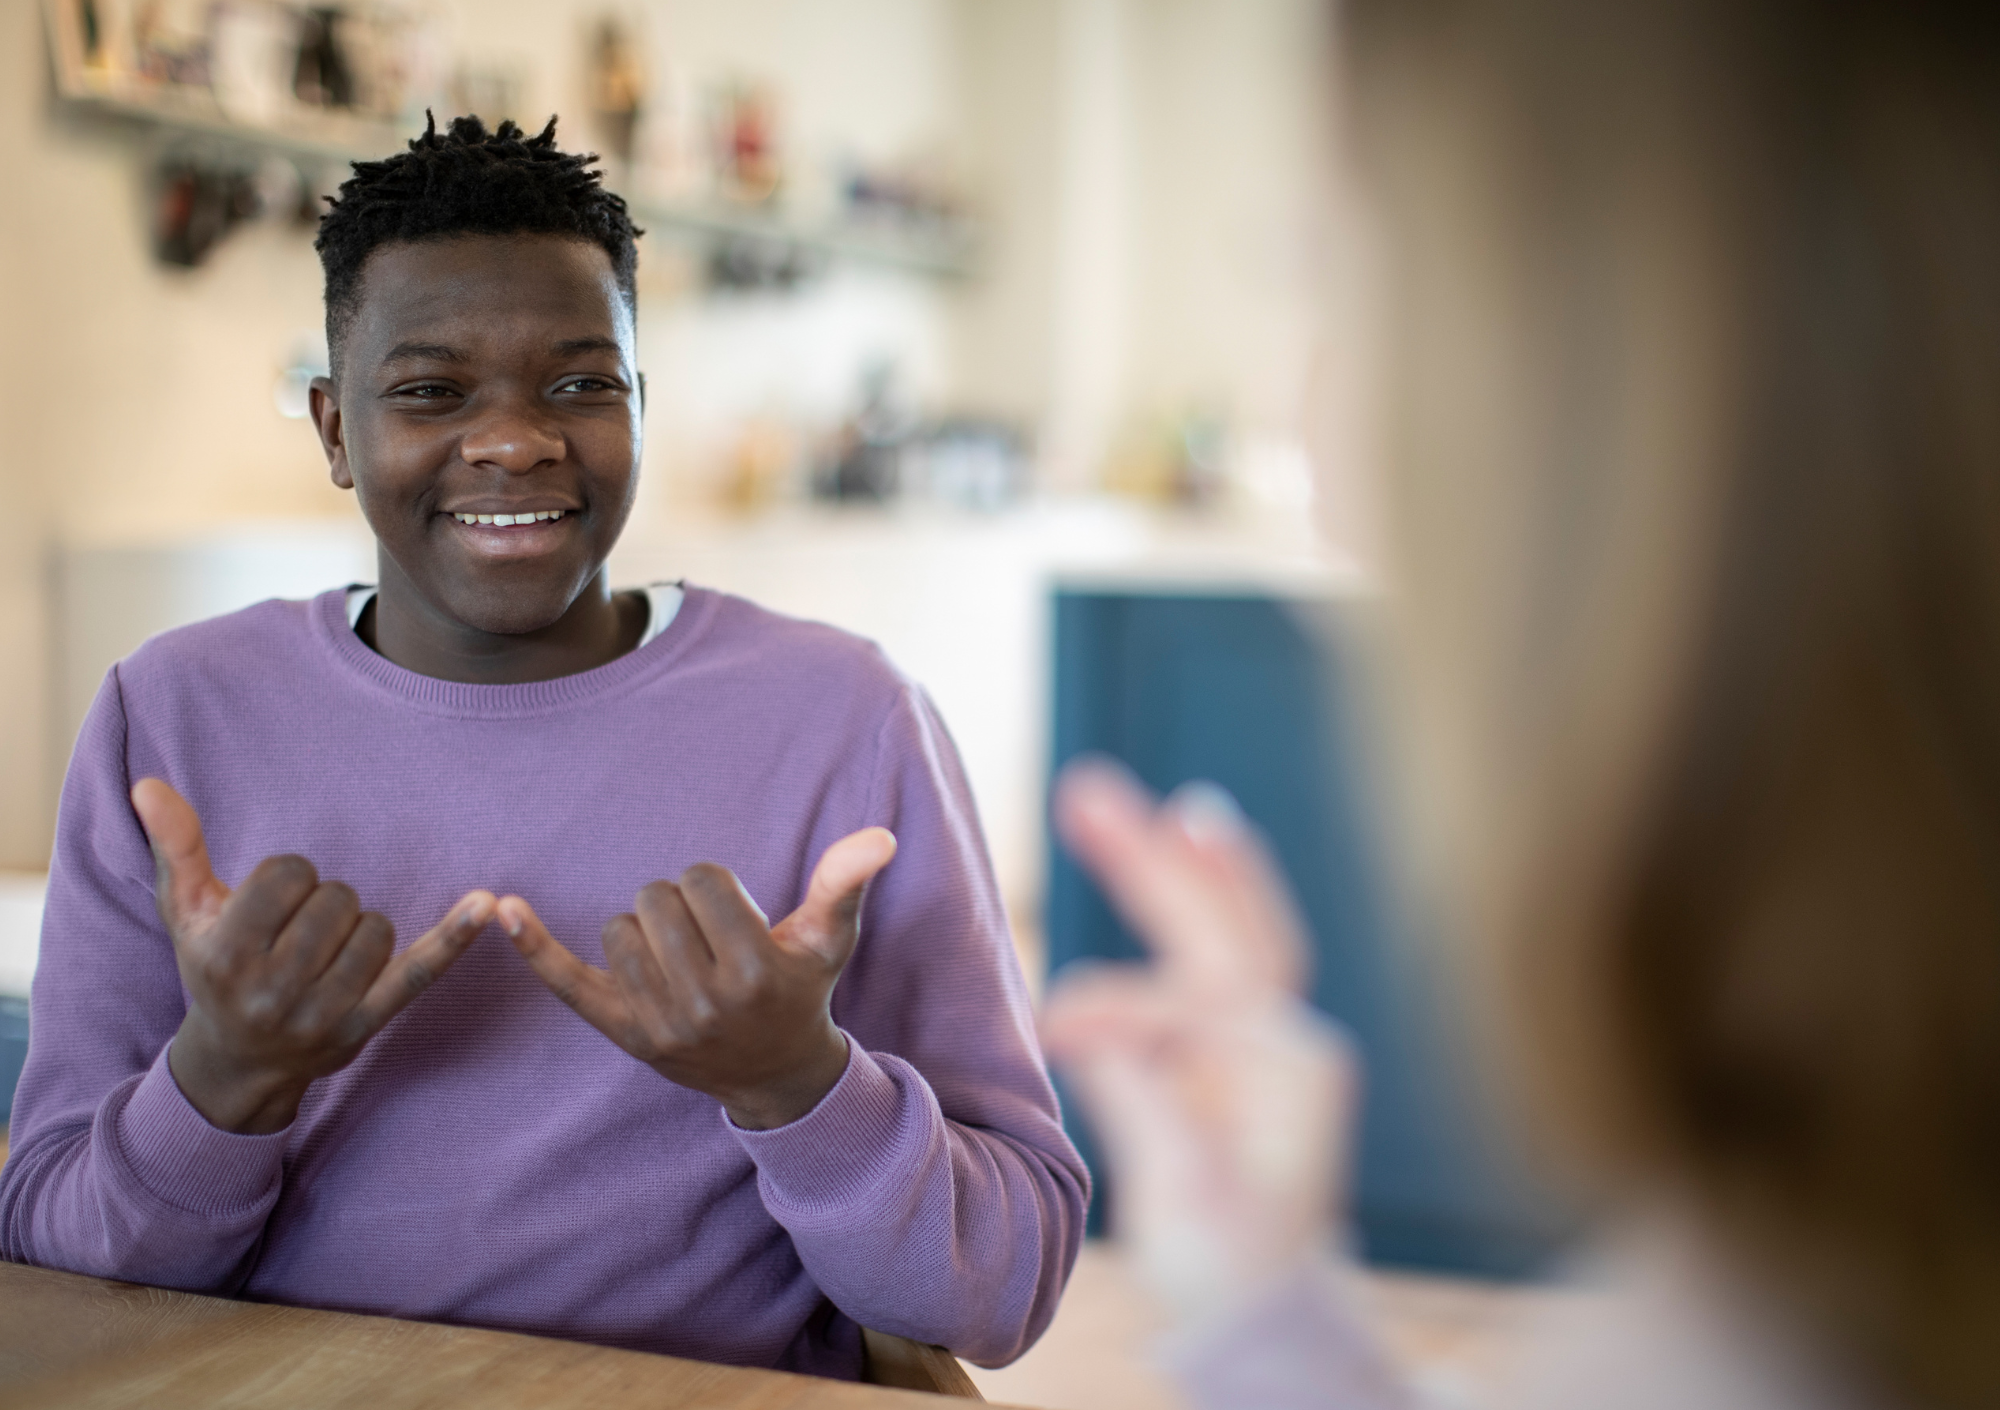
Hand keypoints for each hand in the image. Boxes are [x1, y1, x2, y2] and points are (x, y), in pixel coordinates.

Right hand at [132, 778, 496, 1134]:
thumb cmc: (212, 970)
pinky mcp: (367, 1025)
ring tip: (324, 953)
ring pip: (375, 927)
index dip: (289, 878)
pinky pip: (420, 971)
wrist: (236, 1063)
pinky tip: (487, 904)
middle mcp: (272, 990)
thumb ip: (175, 846)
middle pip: (337, 898)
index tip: (273, 905)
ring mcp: (323, 1013)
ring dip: (358, 928)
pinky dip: (455, 936)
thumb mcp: (185, 913)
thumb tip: (148, 784)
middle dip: (323, 904)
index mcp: (226, 954)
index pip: (290, 874)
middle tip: (298, 935)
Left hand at [500, 828, 897, 1129]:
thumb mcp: (829, 939)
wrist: (774, 1074)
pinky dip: (534, 946)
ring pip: (620, 927)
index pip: (703, 879)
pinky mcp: (622, 1034)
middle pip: (657, 897)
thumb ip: (844, 883)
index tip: (733, 918)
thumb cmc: (800, 989)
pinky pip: (568, 981)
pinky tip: (501, 909)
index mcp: (755, 970)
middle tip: (707, 942)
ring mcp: (659, 1023)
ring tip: (679, 960)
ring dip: (645, 930)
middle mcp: (705, 1002)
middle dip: (680, 905)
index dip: (715, 887)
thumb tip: (880, 835)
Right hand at [1040, 758, 1354, 1322]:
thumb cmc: (1228, 1265)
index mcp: (1285, 1068)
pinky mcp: (1244, 1044)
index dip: (1120, 1006)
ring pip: (1226, 925)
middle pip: (1221, 923)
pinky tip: (1185, 842)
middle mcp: (1287, 1036)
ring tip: (1142, 800)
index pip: (1192, 997)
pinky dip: (1201, 891)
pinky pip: (1222, 949)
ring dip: (1179, 859)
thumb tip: (1083, 1022)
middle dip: (1154, 857)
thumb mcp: (1183, 1194)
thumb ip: (1142, 1100)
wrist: (1269, 1306)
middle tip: (1086, 789)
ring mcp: (1270, 1036)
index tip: (1055, 1029)